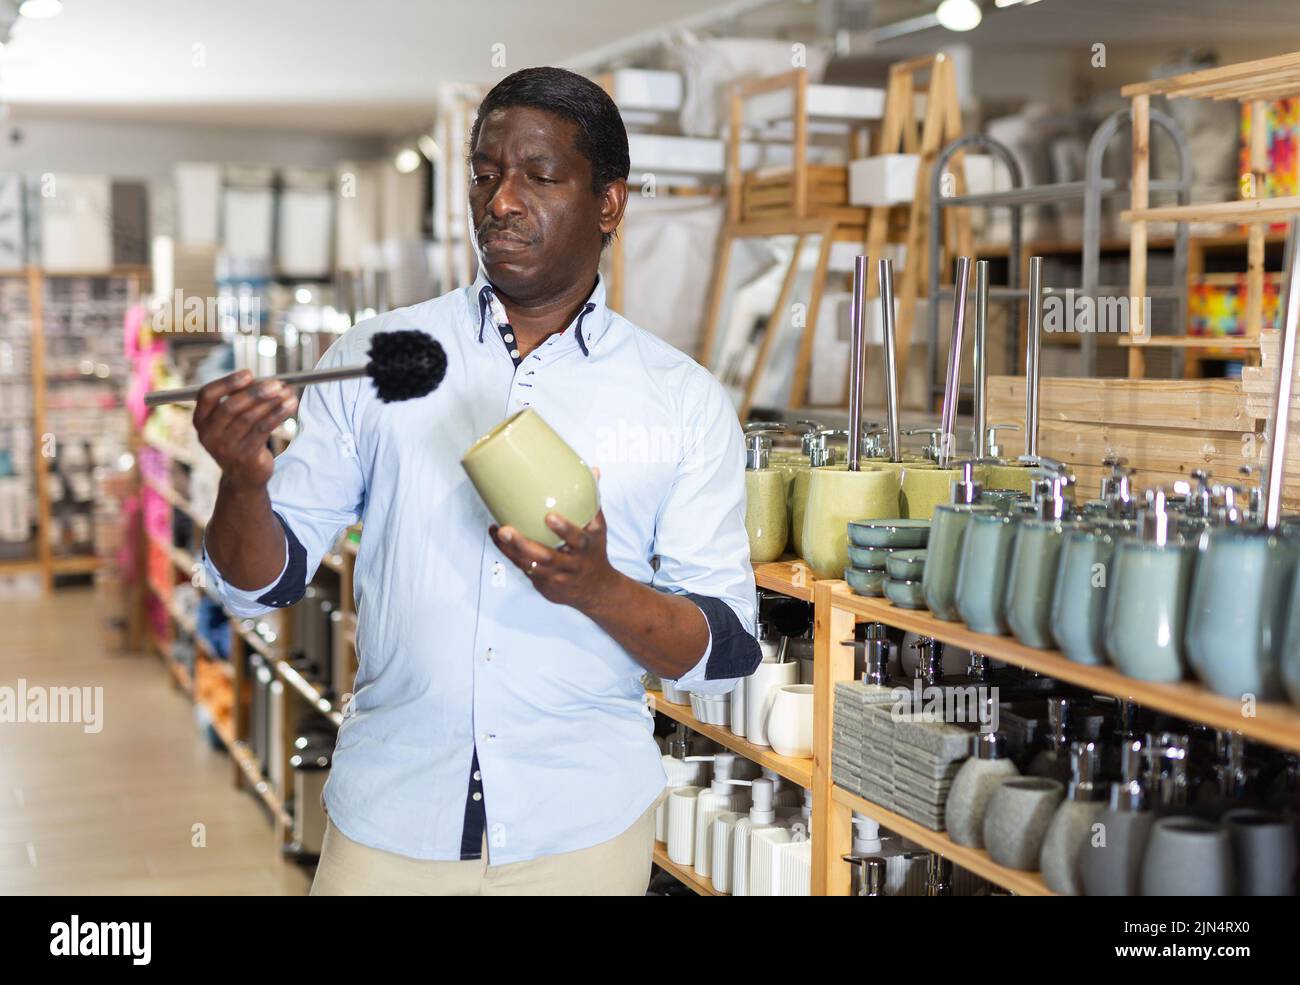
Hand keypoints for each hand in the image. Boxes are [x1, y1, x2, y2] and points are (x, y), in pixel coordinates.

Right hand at [193, 370, 297, 489]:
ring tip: (288, 392)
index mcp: (200, 421)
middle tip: (277, 383)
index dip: (227, 382)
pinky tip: (290, 405)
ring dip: (272, 402)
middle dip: (255, 392)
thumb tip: (268, 381)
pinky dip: (278, 414)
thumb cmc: (240, 439)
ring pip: (250, 418)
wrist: (243, 477)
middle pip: (230, 406)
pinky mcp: (245, 456)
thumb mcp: (232, 421)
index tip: (249, 373)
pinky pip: (263, 430)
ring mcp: (226, 447)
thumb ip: (241, 400)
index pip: (207, 395)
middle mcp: (209, 435)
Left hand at [489, 473, 618, 612]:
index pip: (578, 539)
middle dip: (523, 544)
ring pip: (530, 566)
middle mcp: (571, 564)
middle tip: (505, 529)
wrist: (596, 590)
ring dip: (511, 550)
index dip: (564, 529)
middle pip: (547, 557)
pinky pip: (523, 569)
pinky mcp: (544, 584)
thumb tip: (593, 470)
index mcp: (587, 548)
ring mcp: (556, 577)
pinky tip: (497, 539)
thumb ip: (593, 501)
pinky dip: (509, 554)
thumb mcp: (599, 529)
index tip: (550, 517)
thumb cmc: (594, 552)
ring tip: (497, 532)